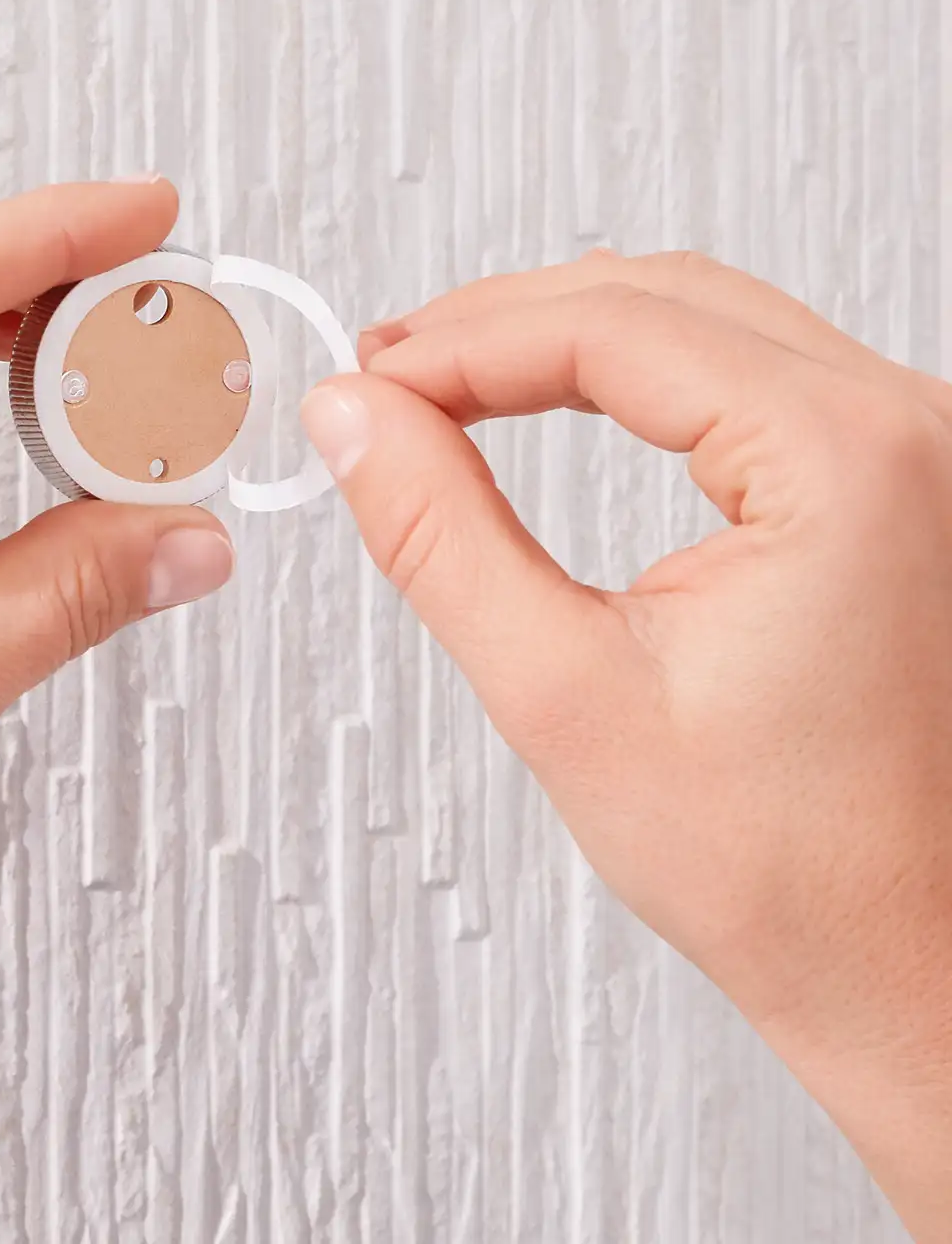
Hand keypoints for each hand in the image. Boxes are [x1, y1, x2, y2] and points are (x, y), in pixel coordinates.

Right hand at [302, 250, 951, 1240]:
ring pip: (699, 318)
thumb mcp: (563, 693)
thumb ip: (438, 535)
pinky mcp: (890, 481)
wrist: (901, 954)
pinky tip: (551, 396)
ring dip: (560, 337)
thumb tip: (354, 423)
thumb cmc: (784, 868)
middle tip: (385, 376)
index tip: (365, 386)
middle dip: (501, 324)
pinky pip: (741, 369)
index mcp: (843, 460)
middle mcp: (902, 429)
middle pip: (657, 296)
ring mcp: (910, 449)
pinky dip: (629, 373)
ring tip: (443, 384)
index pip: (611, 329)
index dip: (461, 345)